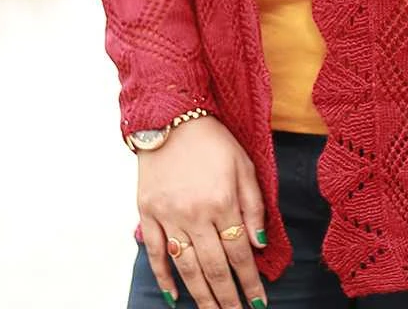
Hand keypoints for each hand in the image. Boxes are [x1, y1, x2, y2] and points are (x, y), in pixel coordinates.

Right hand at [136, 115, 268, 308]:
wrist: (170, 117)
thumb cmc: (212, 140)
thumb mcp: (244, 164)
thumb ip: (253, 205)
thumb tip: (260, 244)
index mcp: (222, 200)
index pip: (240, 252)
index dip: (250, 281)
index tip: (258, 302)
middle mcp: (195, 213)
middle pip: (215, 267)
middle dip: (228, 297)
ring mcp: (169, 215)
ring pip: (187, 267)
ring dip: (202, 296)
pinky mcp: (148, 213)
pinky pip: (156, 253)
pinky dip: (164, 278)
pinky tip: (174, 297)